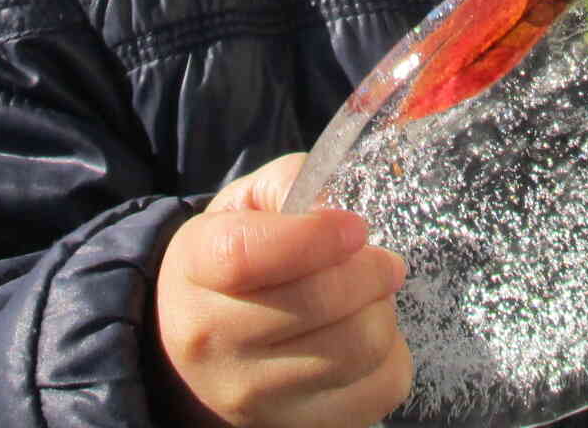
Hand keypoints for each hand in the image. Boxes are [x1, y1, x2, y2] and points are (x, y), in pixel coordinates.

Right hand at [156, 153, 411, 427]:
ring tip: (371, 297)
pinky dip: (392, 356)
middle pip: (318, 304)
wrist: (201, 346)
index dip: (314, 237)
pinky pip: (379, 389)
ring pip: (357, 348)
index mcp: (195, 268)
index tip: (353, 227)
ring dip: (381, 311)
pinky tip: (367, 335)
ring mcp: (251, 395)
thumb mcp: (244, 206)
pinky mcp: (296, 426)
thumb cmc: (234, 262)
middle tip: (381, 260)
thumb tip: (332, 204)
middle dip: (370, 271)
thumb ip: (289, 184)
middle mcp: (211, 340)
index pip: (247, 255)